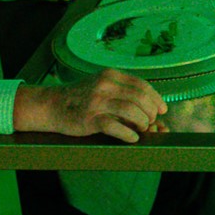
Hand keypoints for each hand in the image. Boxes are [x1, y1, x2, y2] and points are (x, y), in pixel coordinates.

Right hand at [12, 69, 167, 142]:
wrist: (52, 105)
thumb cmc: (80, 98)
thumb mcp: (101, 85)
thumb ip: (122, 91)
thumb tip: (150, 106)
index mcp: (111, 75)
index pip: (141, 85)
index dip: (155, 98)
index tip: (162, 109)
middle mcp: (105, 86)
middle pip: (139, 97)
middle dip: (150, 112)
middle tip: (151, 122)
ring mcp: (97, 102)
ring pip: (131, 110)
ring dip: (142, 122)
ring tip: (142, 129)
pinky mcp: (89, 119)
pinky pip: (115, 127)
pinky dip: (128, 134)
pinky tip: (133, 138)